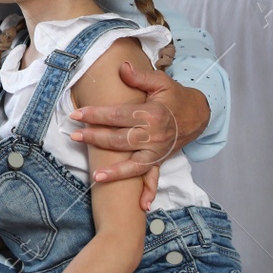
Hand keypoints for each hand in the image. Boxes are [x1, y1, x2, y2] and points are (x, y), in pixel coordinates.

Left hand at [69, 60, 207, 196]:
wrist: (197, 114)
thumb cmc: (173, 96)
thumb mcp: (160, 81)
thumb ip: (140, 77)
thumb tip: (122, 67)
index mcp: (152, 114)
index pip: (118, 116)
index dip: (96, 115)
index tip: (77, 114)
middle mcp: (155, 135)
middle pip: (121, 140)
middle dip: (96, 138)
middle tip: (74, 136)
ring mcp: (159, 150)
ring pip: (135, 164)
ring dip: (116, 171)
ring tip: (96, 176)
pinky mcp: (161, 159)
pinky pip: (154, 177)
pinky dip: (149, 191)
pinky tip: (141, 205)